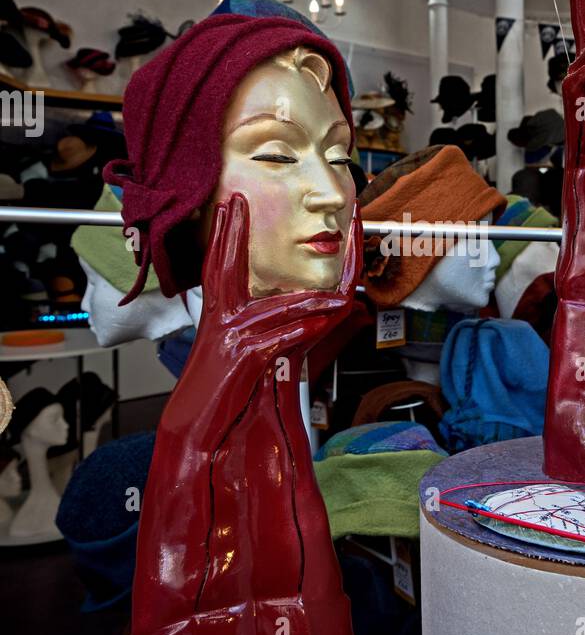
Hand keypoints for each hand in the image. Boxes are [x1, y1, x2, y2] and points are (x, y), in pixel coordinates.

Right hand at [164, 193, 359, 433]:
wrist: (197, 429)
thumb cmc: (220, 392)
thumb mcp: (238, 355)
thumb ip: (260, 332)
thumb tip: (297, 316)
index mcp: (219, 318)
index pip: (219, 268)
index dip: (225, 237)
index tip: (228, 206)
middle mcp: (220, 323)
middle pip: (223, 270)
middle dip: (231, 236)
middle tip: (236, 205)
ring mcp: (229, 341)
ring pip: (272, 311)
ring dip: (308, 304)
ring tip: (337, 299)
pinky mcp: (242, 362)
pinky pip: (276, 340)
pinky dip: (300, 332)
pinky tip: (320, 325)